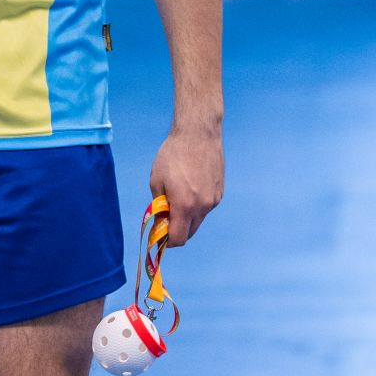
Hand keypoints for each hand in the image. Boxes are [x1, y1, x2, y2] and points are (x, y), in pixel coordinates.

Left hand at [149, 125, 223, 246]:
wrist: (198, 134)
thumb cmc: (173, 155)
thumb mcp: (156, 180)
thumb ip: (158, 205)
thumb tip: (160, 222)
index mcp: (185, 205)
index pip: (178, 238)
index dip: (167, 241)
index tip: (159, 235)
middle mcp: (203, 206)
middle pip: (189, 232)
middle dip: (176, 231)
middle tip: (164, 219)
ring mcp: (214, 200)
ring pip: (198, 220)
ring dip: (186, 218)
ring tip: (176, 198)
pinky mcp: (219, 192)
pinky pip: (206, 208)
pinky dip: (196, 206)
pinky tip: (189, 188)